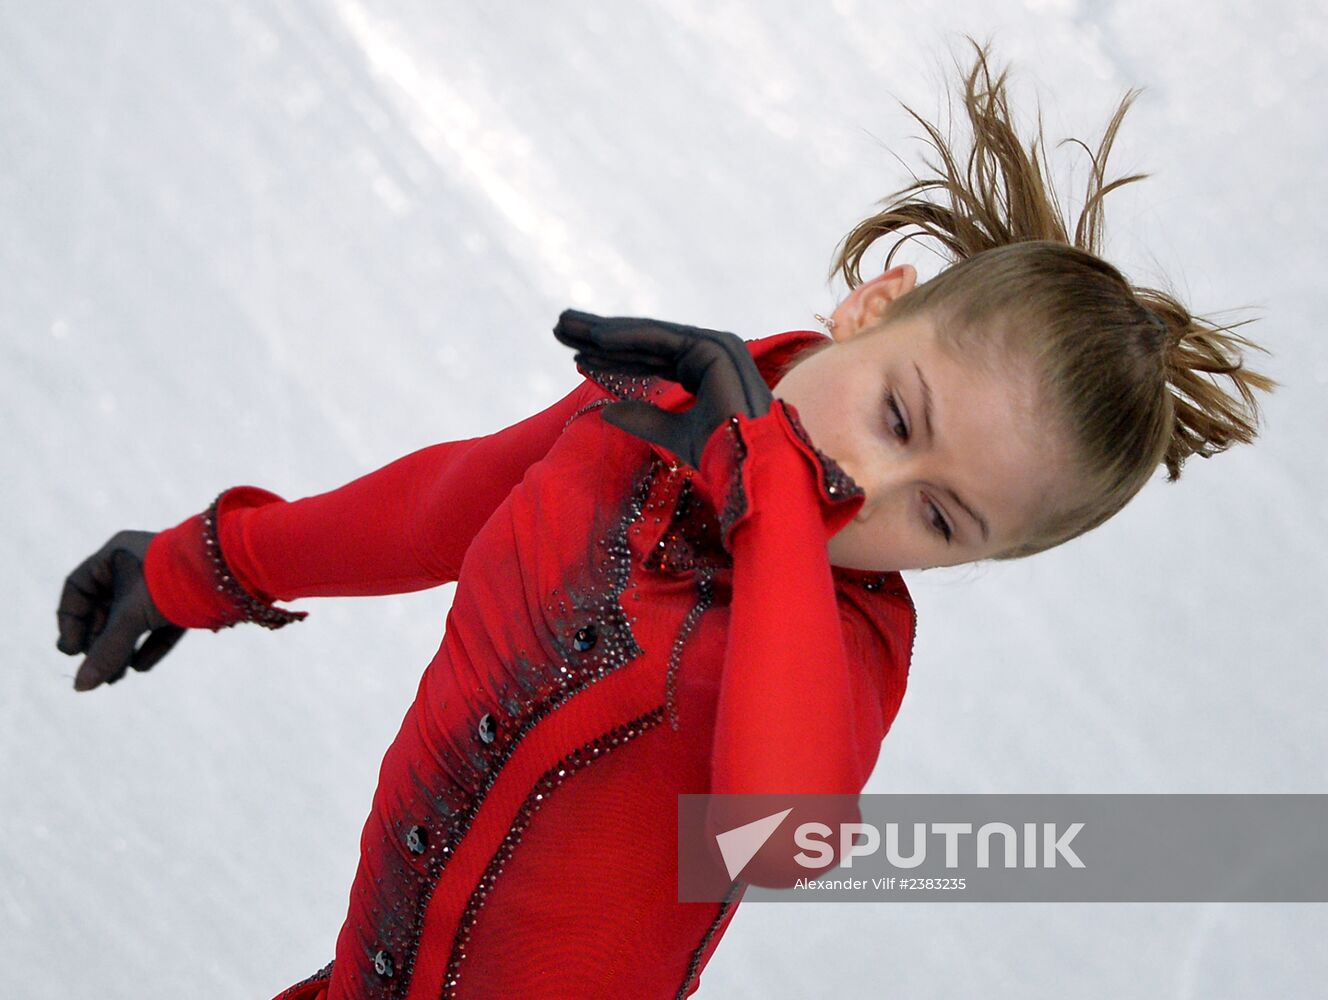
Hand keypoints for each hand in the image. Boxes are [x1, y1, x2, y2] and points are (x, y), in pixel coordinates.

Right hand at [56, 530, 185, 690]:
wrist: (233, 572)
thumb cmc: (173, 583)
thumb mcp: (133, 616)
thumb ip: (106, 650)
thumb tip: (81, 687)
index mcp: (117, 554)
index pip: (79, 589)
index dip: (71, 621)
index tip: (72, 651)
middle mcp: (138, 563)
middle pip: (105, 608)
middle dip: (100, 642)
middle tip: (95, 672)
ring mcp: (163, 580)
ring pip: (133, 618)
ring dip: (122, 648)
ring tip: (115, 679)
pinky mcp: (188, 596)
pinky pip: (161, 624)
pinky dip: (150, 645)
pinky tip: (139, 667)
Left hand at [552, 309, 773, 468]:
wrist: (750, 463)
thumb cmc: (720, 454)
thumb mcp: (672, 435)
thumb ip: (643, 420)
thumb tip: (606, 411)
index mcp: (701, 370)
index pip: (647, 359)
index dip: (610, 358)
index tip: (575, 357)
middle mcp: (708, 352)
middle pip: (642, 343)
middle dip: (599, 336)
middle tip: (560, 328)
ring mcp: (713, 345)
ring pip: (646, 336)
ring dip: (604, 330)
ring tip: (565, 326)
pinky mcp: (713, 347)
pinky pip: (661, 339)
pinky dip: (627, 338)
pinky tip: (596, 338)